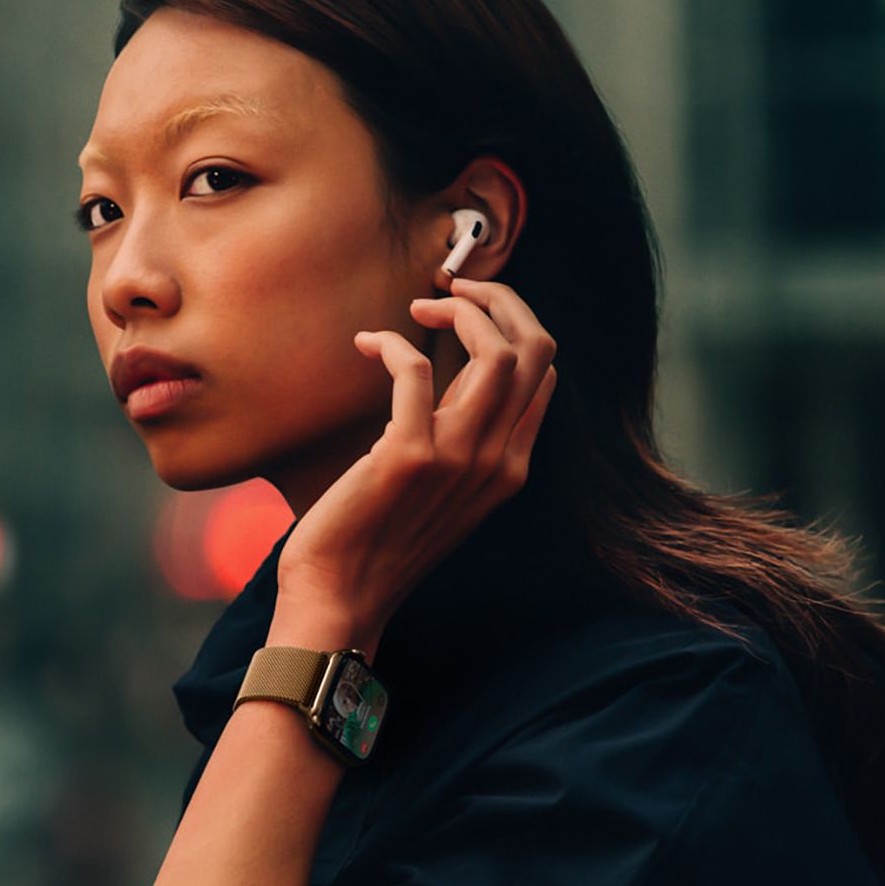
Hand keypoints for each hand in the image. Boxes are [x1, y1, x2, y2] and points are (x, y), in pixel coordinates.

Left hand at [274, 274, 559, 651]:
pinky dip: (392, 343)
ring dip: (459, 309)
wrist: (340, 598)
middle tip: (454, 287)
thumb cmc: (379, 538)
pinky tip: (369, 344)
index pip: (544, 369)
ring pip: (494, 351)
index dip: (511, 320)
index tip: (470, 306)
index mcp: (510, 466)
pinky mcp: (409, 455)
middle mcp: (496, 460)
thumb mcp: (444, 487)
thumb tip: (473, 373)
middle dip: (499, 298)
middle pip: (534, 348)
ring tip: (420, 307)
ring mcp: (457, 459)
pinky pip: (417, 369)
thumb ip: (467, 435)